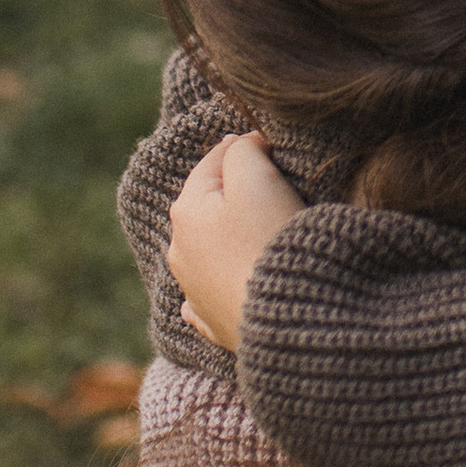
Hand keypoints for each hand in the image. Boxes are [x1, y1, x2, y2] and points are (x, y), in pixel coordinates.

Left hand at [167, 133, 301, 354]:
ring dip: (230, 236)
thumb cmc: (270, 241)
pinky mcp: (214, 321)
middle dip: (237, 193)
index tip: (276, 147)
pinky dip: (224, 280)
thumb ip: (244, 150)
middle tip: (276, 186)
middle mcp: (180, 251)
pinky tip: (231, 280)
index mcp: (186, 211)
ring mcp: (194, 290)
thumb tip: (243, 145)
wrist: (285, 316)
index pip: (214, 160)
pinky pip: (214, 292)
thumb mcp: (257, 178)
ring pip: (209, 249)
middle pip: (210, 205)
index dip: (248, 147)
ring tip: (264, 231)